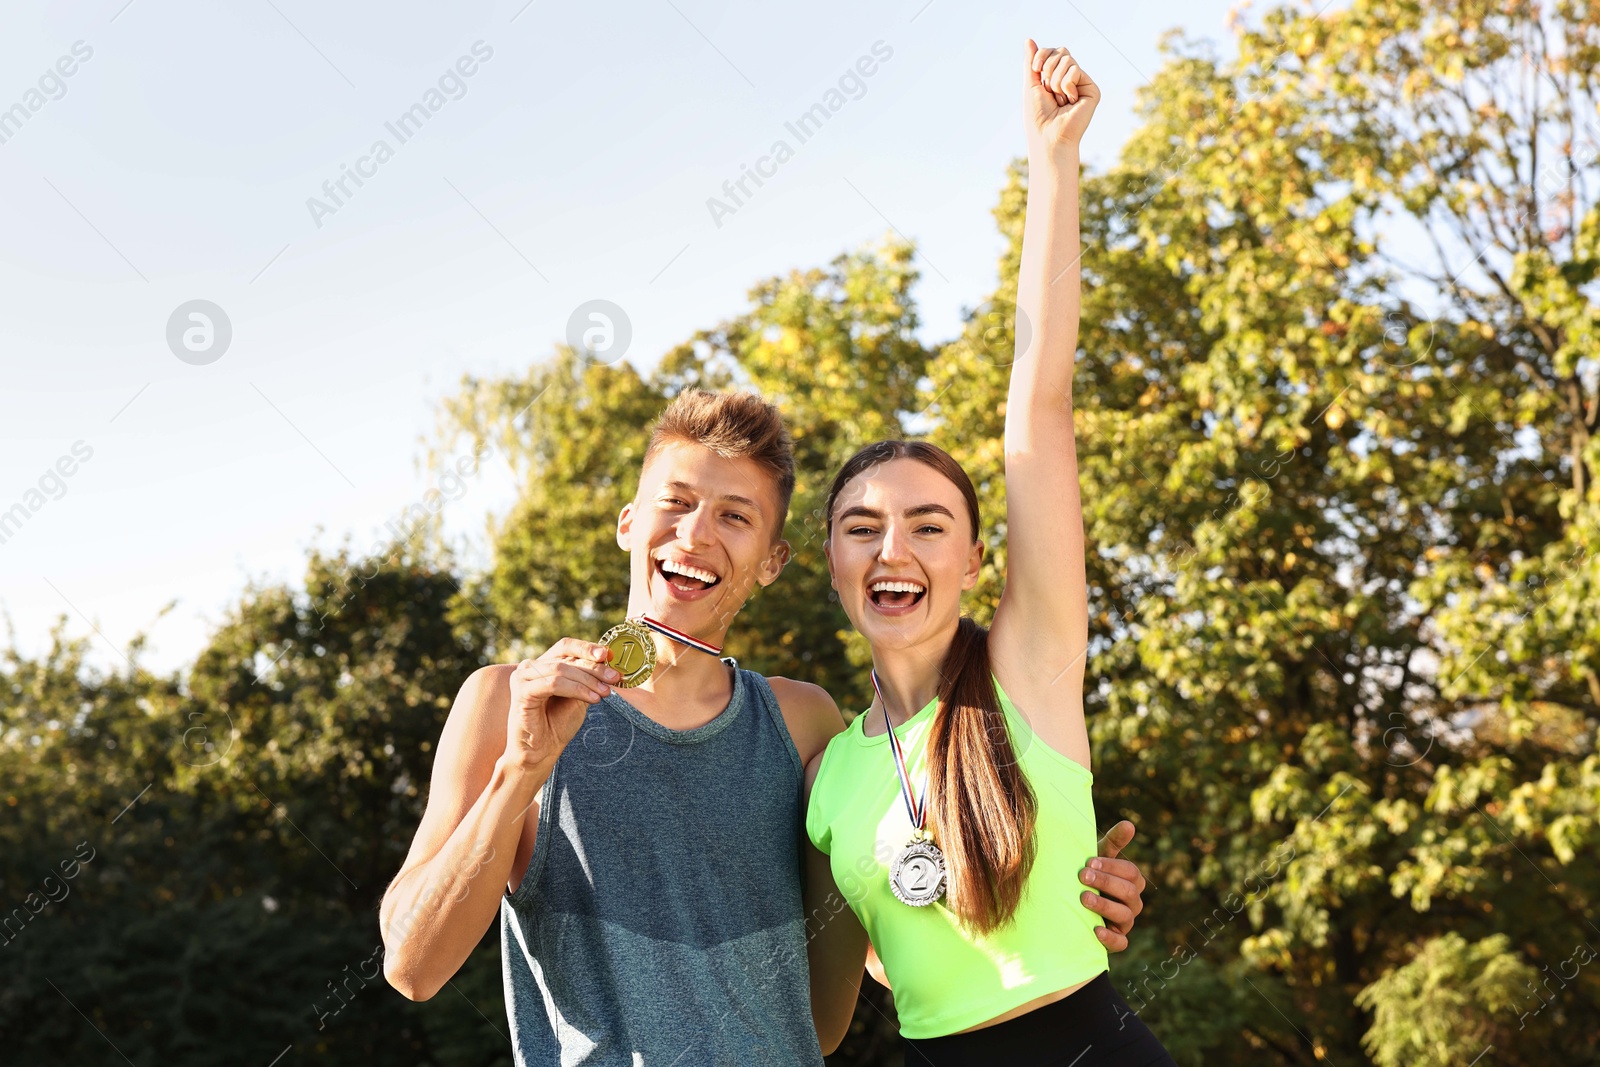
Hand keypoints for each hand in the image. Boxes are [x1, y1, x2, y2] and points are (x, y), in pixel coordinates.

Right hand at [504, 639, 620, 769]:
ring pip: (561, 670)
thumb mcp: (578, 696)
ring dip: (587, 681)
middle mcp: (529, 667)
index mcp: (543, 664)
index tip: (609, 655)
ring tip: (605, 692)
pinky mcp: (521, 692)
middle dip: (594, 669)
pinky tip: (592, 698)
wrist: (540, 752)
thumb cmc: (557, 724)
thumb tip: (609, 661)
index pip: (566, 646)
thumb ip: (586, 679)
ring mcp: (522, 678)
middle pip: (567, 659)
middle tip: (614, 678)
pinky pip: (553, 684)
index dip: (587, 648)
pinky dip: (576, 689)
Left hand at [1024, 39, 1098, 153]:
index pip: (1052, 51)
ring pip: (1067, 60)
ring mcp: (1082, 84)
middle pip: (1061, 52)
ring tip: (1058, 99)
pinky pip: (1075, 70)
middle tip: (1048, 90)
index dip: (1041, 55)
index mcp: (1056, 77)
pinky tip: (1069, 101)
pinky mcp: (1092, 90)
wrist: (1048, 136)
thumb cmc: (1038, 116)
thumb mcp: (1030, 84)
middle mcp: (1071, 79)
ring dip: (1055, 80)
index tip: (1035, 70)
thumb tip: (1028, 39)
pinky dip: (1065, 85)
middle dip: (1047, 69)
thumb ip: (1031, 62)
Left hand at [1079, 820, 1146, 951]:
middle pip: (1130, 892)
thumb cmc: (1089, 876)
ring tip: (1083, 898)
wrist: (1072, 905)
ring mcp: (1125, 923)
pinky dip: (1110, 937)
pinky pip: (1121, 943)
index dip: (1113, 867)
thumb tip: (1130, 824)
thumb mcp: (1098, 858)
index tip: (1089, 862)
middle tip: (1082, 876)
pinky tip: (1095, 929)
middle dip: (1106, 883)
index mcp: (1131, 881)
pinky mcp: (1116, 941)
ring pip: (1126, 916)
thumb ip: (1113, 842)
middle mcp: (1132, 902)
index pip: (1131, 873)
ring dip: (1104, 906)